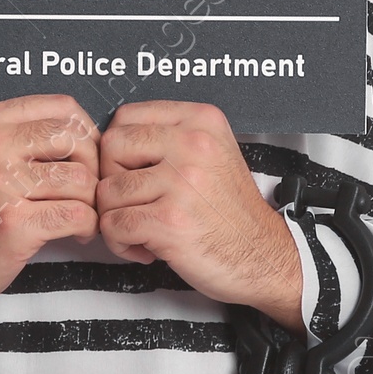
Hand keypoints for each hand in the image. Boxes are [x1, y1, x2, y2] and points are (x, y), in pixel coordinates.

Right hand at [0, 93, 98, 343]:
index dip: (87, 131)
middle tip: (86, 190)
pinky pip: (77, 215)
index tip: (85, 155)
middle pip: (76, 140)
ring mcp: (0, 184)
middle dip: (94, 168)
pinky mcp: (13, 223)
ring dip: (91, 203)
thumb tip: (91, 134)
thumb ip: (30, 137)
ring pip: (81, 180)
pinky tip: (76, 232)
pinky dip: (87, 226)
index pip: (62, 107)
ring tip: (79, 215)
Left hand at [94, 101, 303, 332]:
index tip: (132, 172)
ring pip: (107, 190)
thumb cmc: (232, 212)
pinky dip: (120, 243)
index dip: (119, 149)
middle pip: (111, 147)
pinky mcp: (170, 221)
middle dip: (112, 179)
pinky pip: (113, 225)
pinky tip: (145, 247)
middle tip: (135, 201)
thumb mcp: (213, 154)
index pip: (126, 117)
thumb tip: (111, 144)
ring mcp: (181, 182)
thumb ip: (169, 138)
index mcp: (201, 121)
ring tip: (143, 228)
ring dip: (116, 216)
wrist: (264, 256)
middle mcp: (192, 144)